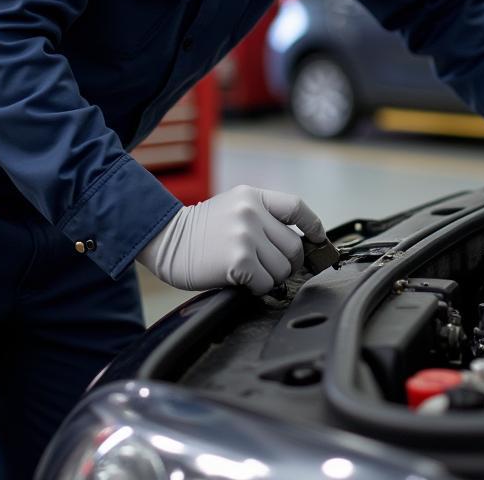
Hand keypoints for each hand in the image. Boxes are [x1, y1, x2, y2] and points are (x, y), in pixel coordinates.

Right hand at [137, 185, 326, 294]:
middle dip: (288, 263)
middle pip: (294, 246)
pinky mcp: (239, 260)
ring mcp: (246, 235)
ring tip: (252, 273)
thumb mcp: (233, 207)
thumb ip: (263, 217)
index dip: (313, 226)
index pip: (297, 207)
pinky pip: (266, 283)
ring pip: (282, 268)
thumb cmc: (200, 231)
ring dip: (272, 278)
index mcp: (253, 196)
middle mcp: (252, 212)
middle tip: (271, 268)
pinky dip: (258, 288)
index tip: (318, 240)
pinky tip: (242, 281)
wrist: (166, 240)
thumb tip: (299, 242)